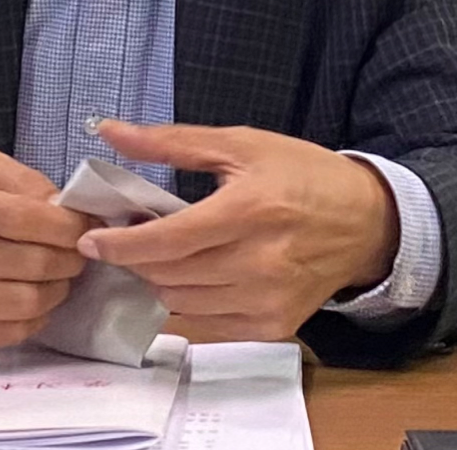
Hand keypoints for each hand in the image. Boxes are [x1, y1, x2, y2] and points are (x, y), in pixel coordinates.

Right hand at [0, 147, 93, 347]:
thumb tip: (64, 210)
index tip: (86, 226)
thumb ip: (22, 180)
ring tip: (58, 274)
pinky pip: (8, 332)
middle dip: (69, 258)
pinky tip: (34, 297)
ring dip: (56, 290)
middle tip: (77, 251)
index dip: (68, 226)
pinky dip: (34, 318)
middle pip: (31, 263)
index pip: (25, 218)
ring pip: (25, 302)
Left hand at [77, 121, 399, 341]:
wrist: (366, 221)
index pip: (168, 240)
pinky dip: (185, 302)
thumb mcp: (239, 144)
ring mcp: (267, 300)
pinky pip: (207, 324)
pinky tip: (184, 276)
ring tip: (153, 252)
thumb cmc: (301, 174)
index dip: (122, 244)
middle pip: (169, 273)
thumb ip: (170, 142)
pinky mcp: (273, 326)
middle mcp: (258, 263)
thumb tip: (111, 131)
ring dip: (156, 279)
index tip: (90, 240)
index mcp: (248, 211)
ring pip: (182, 302)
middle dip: (134, 257)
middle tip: (120, 235)